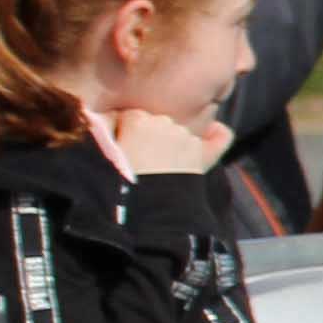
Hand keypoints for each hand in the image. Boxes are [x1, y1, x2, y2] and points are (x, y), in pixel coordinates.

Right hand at [105, 106, 230, 178]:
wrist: (146, 208)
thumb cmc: (118, 180)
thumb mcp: (103, 151)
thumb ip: (102, 127)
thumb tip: (101, 114)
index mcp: (137, 119)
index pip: (133, 117)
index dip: (128, 131)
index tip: (124, 146)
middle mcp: (164, 122)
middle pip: (158, 123)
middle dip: (151, 137)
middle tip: (142, 160)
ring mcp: (187, 138)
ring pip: (181, 133)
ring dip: (175, 143)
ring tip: (162, 166)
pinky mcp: (205, 154)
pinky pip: (221, 136)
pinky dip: (218, 134)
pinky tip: (214, 131)